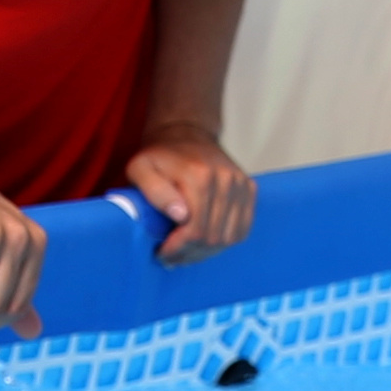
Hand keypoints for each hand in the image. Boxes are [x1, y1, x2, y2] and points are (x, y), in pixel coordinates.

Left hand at [125, 121, 254, 263]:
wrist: (185, 134)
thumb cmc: (159, 157)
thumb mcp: (141, 169)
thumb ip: (154, 191)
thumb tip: (180, 216)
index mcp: (200, 175)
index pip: (195, 230)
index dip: (177, 249)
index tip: (162, 254)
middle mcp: (226, 179)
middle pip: (213, 237)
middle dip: (190, 254)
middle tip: (172, 257)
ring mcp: (241, 184)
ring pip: (229, 237)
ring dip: (207, 252)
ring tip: (187, 251)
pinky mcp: (249, 188)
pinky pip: (243, 229)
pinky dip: (225, 242)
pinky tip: (205, 243)